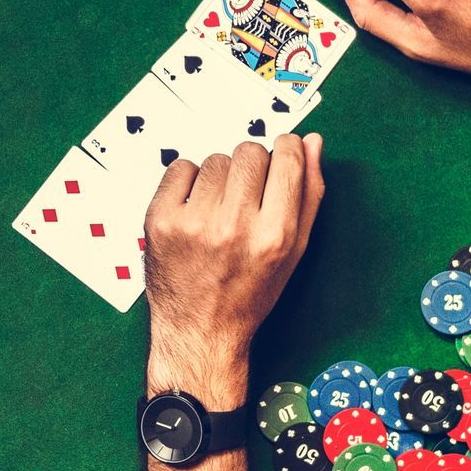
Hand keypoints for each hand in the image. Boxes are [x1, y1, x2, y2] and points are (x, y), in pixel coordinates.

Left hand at [143, 135, 325, 408]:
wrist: (199, 328)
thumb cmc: (250, 291)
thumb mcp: (295, 249)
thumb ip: (309, 193)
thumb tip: (310, 142)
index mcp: (275, 235)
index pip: (285, 158)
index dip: (286, 149)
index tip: (281, 153)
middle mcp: (234, 227)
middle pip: (249, 152)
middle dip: (252, 166)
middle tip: (246, 196)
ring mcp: (193, 223)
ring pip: (215, 160)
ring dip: (220, 177)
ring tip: (219, 210)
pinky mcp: (159, 220)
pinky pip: (180, 168)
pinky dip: (188, 182)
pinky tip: (194, 208)